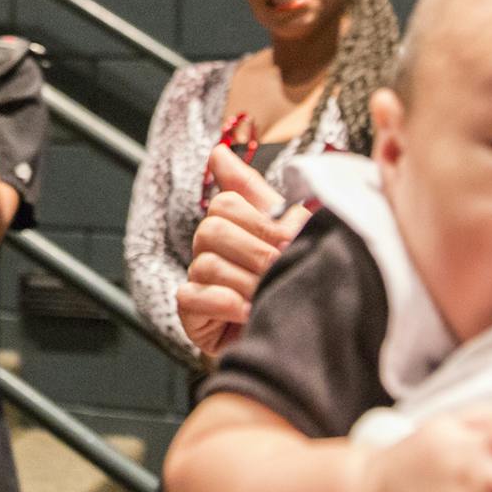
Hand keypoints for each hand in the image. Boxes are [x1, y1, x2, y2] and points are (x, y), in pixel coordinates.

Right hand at [176, 146, 308, 356]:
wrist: (300, 339)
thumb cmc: (294, 282)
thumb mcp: (288, 231)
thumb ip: (254, 192)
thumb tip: (216, 151)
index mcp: (234, 224)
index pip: (228, 201)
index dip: (261, 221)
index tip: (289, 236)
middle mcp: (211, 248)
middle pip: (213, 228)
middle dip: (256, 251)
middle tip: (282, 269)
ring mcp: (198, 280)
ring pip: (207, 263)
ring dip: (246, 282)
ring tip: (270, 294)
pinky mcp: (190, 313)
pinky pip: (193, 296)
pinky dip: (225, 304)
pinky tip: (249, 313)